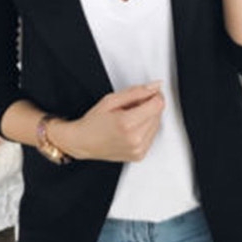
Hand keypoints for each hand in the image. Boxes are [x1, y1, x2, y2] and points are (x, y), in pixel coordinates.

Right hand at [49, 83, 164, 161]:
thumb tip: (156, 86)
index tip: (148, 93)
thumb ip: (137, 92)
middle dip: (149, 106)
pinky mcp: (140, 155)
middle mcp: (135, 139)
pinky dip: (145, 129)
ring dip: (148, 118)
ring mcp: (138, 150)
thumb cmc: (93, 122)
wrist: (82, 142)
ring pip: (157, 125)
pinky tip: (131, 128)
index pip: (158, 105)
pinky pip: (152, 136)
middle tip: (132, 106)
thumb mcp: (112, 100)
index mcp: (127, 124)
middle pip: (158, 114)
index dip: (154, 95)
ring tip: (130, 118)